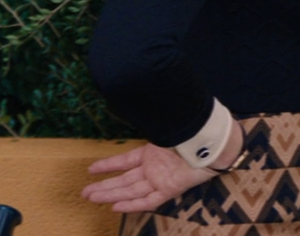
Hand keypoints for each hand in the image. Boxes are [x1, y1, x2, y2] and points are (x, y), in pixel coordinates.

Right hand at [82, 121, 243, 213]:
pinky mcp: (170, 189)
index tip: (91, 169)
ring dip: (110, 194)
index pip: (125, 160)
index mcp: (153, 152)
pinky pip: (148, 200)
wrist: (214, 140)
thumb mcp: (167, 121)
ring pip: (130, 190)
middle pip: (124, 180)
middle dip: (104, 186)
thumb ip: (154, 115)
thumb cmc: (192, 128)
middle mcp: (154, 167)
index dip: (108, 164)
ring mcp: (161, 178)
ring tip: (91, 198)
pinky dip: (132, 205)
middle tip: (85, 192)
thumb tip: (138, 92)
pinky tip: (116, 207)